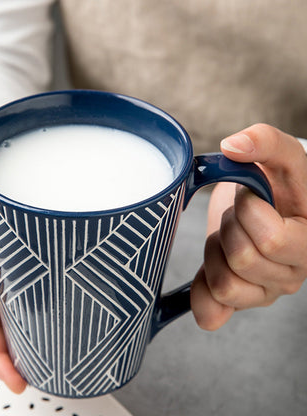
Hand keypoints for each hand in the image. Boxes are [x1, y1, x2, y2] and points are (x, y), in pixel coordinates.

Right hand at [0, 192, 26, 392]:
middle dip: (10, 354)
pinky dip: (26, 315)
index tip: (17, 379)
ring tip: (43, 360)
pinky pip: (15, 296)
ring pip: (5, 312)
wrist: (2, 174)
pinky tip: (42, 323)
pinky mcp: (10, 265)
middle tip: (32, 378)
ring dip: (19, 339)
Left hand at [191, 124, 306, 329]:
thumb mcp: (279, 157)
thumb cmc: (275, 185)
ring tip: (226, 236)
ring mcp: (265, 293)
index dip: (248, 211)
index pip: (271, 240)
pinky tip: (210, 268)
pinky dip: (201, 291)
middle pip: (243, 259)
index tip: (249, 196)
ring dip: (215, 253)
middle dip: (229, 228)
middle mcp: (292, 274)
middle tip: (236, 217)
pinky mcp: (237, 304)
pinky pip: (211, 310)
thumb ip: (264, 142)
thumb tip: (233, 146)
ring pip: (224, 283)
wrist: (265, 206)